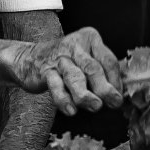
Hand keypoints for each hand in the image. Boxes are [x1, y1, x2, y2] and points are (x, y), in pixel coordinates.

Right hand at [3, 26, 123, 115]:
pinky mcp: (45, 71)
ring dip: (86, 95)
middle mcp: (75, 45)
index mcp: (90, 39)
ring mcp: (59, 58)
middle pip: (93, 68)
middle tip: (114, 102)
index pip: (108, 60)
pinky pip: (56, 86)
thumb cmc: (67, 61)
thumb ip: (102, 72)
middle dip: (105, 88)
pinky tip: (71, 110)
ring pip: (75, 77)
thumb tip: (119, 94)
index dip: (116, 80)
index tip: (118, 96)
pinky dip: (64, 99)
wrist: (30, 58)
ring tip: (96, 106)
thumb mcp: (86, 59)